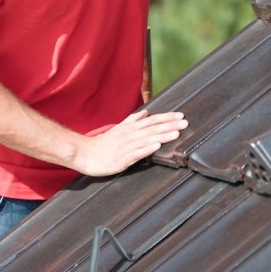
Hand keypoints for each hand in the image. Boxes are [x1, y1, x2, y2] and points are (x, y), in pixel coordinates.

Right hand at [73, 109, 187, 176]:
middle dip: (170, 125)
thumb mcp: (119, 129)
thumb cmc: (103, 143)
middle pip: (153, 128)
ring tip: (177, 133)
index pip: (152, 120)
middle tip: (185, 123)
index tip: (180, 115)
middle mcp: (130, 135)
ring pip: (147, 139)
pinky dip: (147, 149)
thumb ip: (132, 120)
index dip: (166, 117)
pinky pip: (136, 153)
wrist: (85, 153)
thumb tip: (146, 112)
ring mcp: (126, 147)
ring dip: (162, 136)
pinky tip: (156, 146)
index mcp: (130, 128)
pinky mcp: (122, 159)